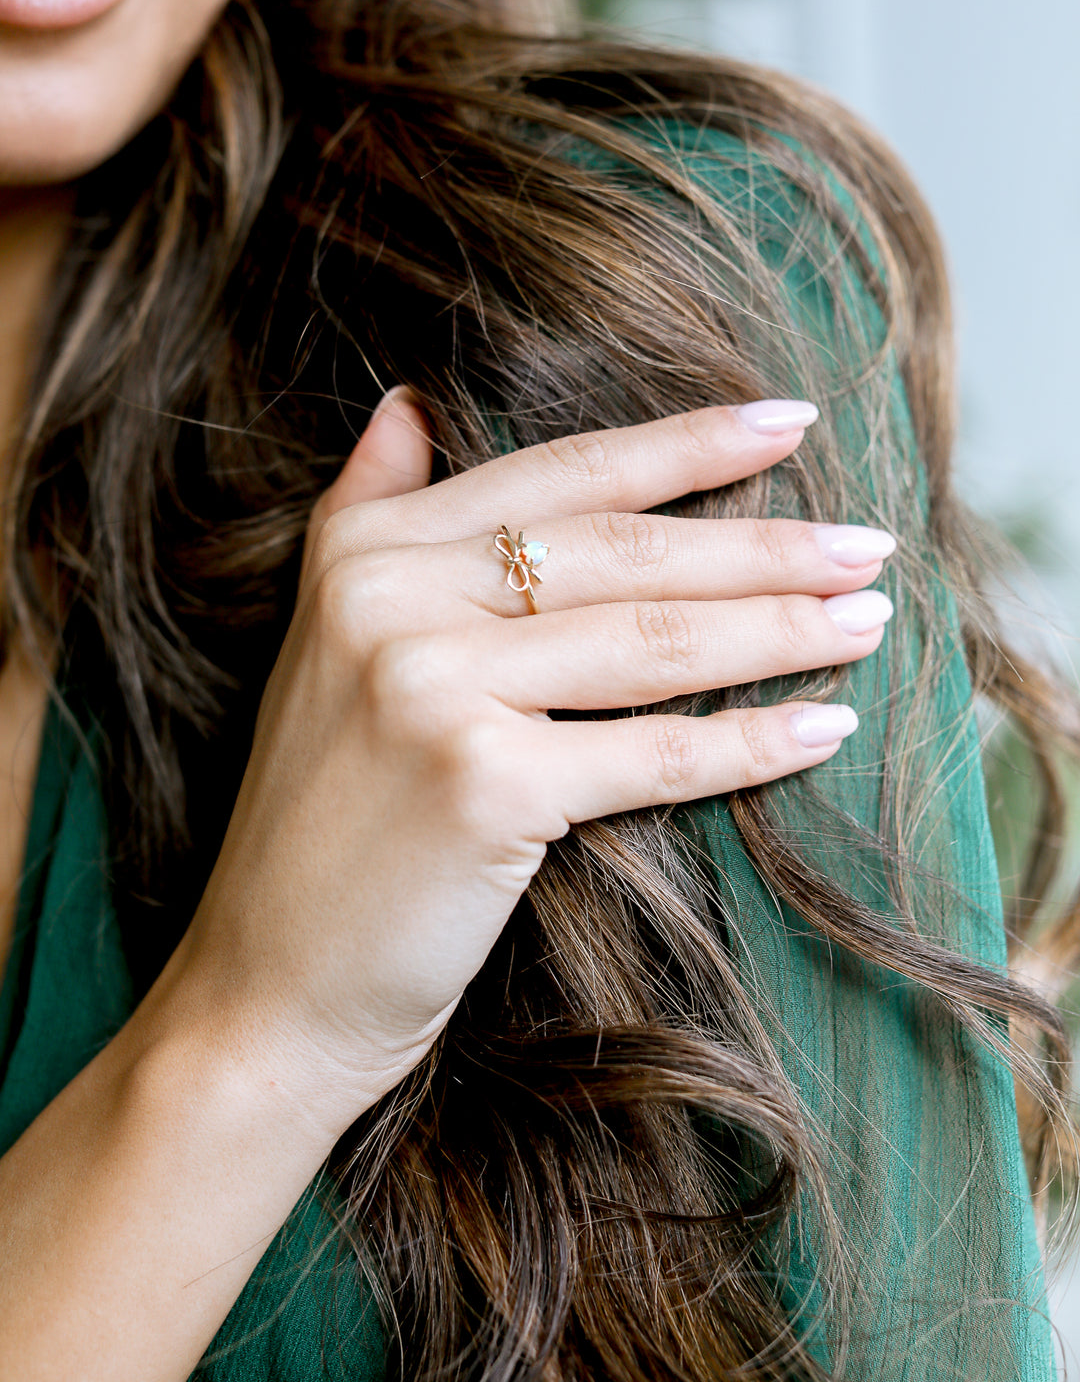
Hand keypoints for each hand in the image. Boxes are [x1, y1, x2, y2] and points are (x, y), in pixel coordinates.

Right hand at [171, 391, 894, 1141]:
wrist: (267, 980)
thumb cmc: (325, 816)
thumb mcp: (325, 636)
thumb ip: (369, 507)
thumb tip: (409, 402)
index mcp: (367, 551)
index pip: (561, 476)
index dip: (685, 446)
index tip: (787, 423)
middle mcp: (392, 600)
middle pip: (621, 553)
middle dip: (761, 545)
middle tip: (866, 545)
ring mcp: (432, 689)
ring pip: (648, 642)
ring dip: (777, 630)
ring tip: (864, 619)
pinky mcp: (481, 785)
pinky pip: (650, 753)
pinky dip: (748, 744)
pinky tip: (821, 728)